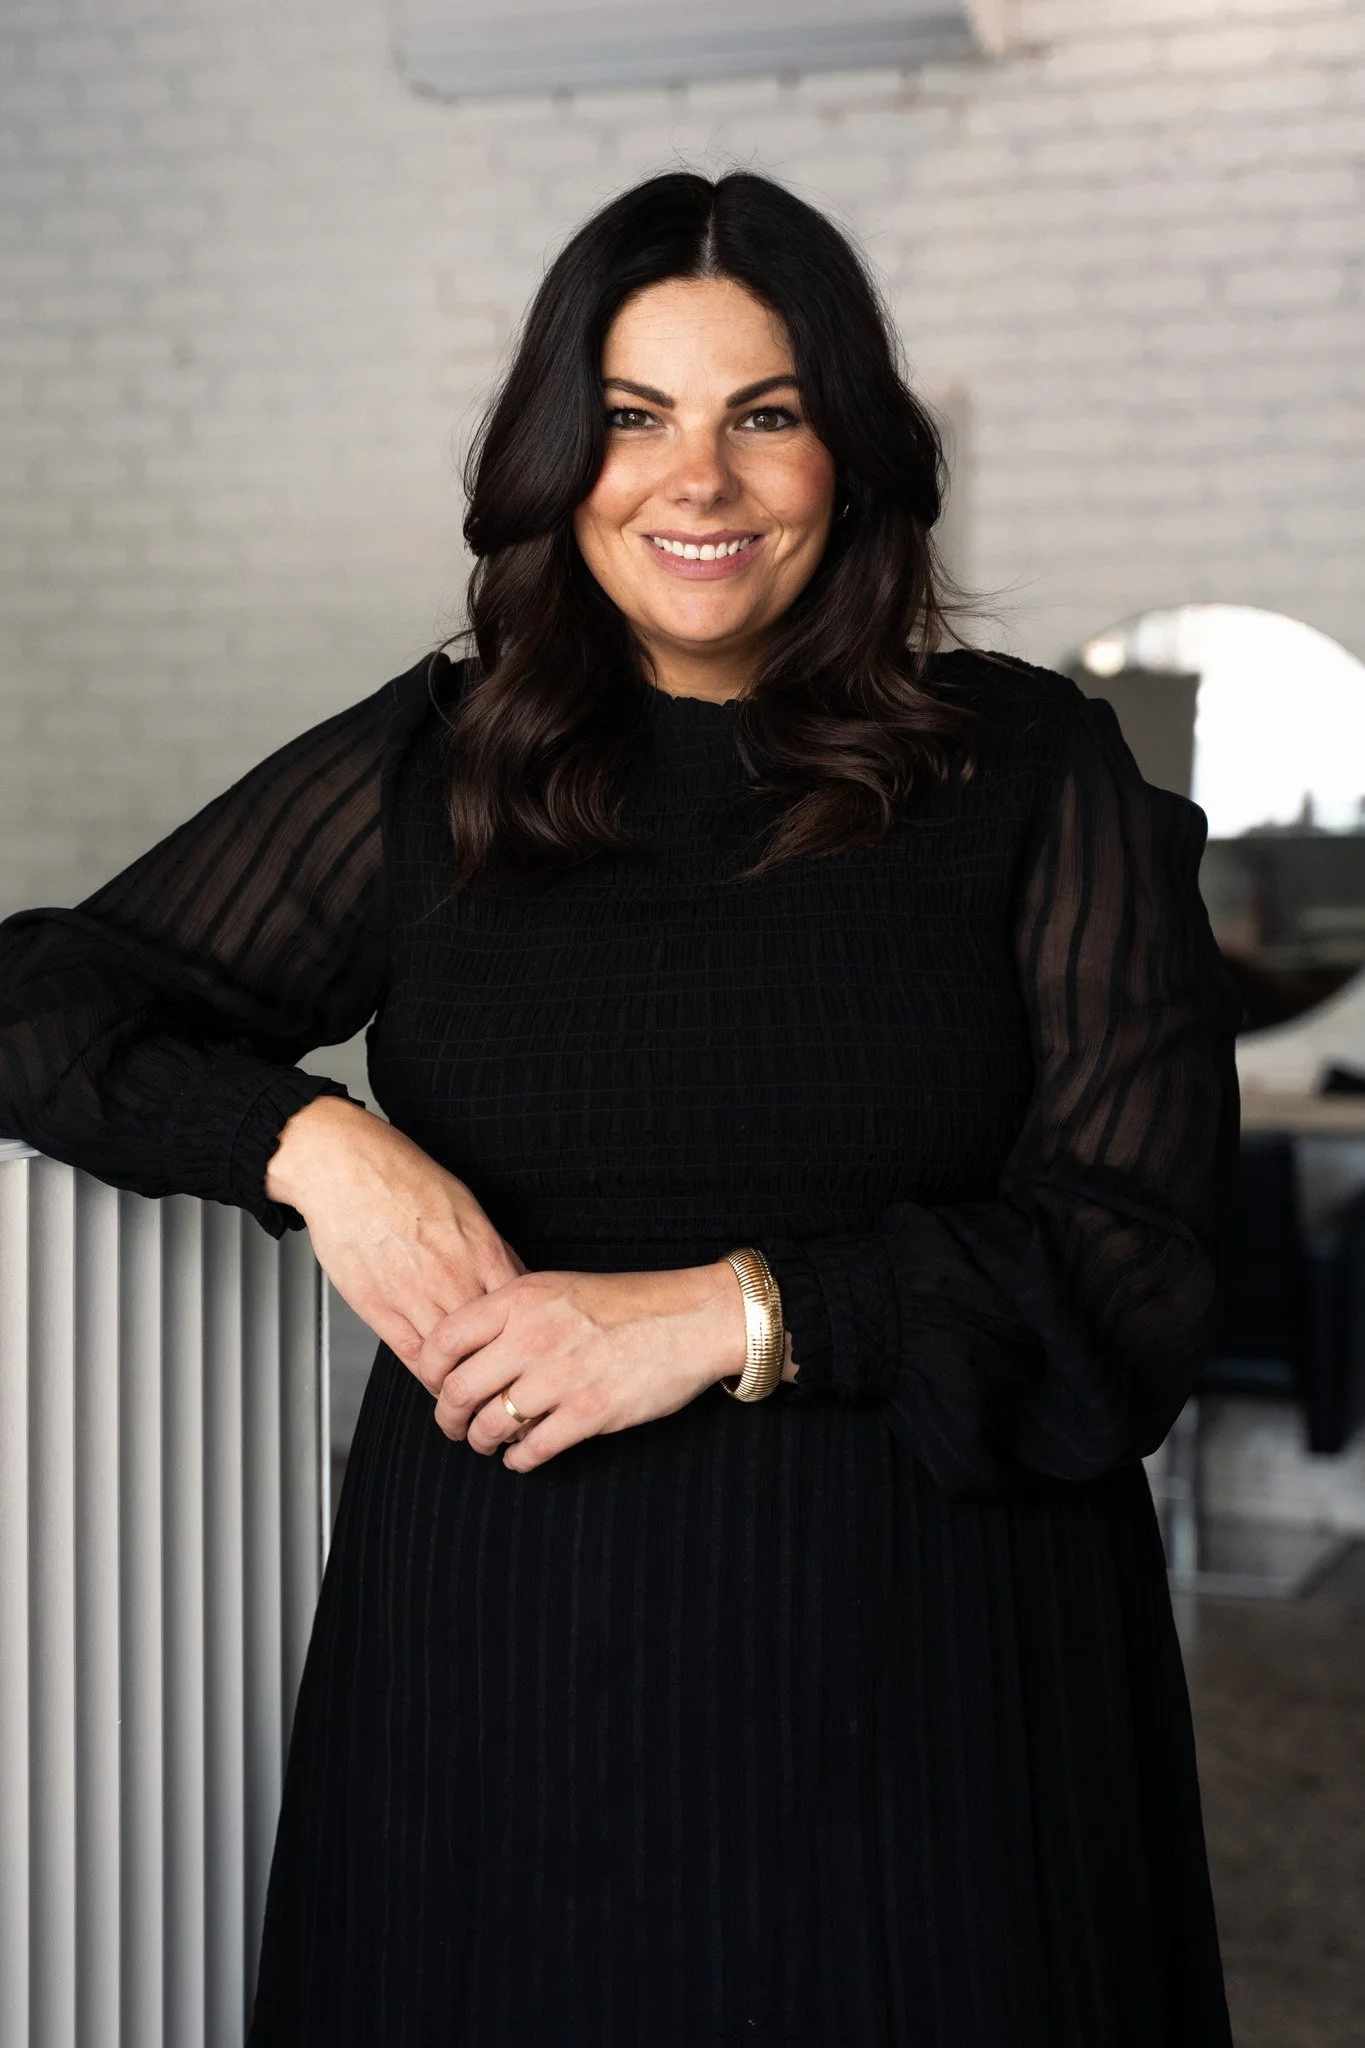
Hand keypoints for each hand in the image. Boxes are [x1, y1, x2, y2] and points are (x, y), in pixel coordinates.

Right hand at [264, 1096, 525, 1381]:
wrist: (346, 1168)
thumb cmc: (402, 1177)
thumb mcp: (465, 1205)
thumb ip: (489, 1247)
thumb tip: (509, 1276)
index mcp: (482, 1248)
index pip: (521, 1309)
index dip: (528, 1336)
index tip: (528, 1350)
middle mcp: (455, 1276)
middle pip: (493, 1341)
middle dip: (503, 1365)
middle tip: (509, 1381)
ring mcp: (417, 1295)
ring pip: (454, 1358)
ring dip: (466, 1377)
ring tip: (475, 1390)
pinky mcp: (380, 1309)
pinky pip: (414, 1356)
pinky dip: (429, 1373)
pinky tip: (437, 1377)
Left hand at [419, 1261, 752, 1471]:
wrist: (691, 1318)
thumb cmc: (626, 1303)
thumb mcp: (558, 1288)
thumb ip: (511, 1313)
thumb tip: (467, 1350)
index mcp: (520, 1299)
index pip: (443, 1340)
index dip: (428, 1371)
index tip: (434, 1385)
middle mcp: (532, 1336)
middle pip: (456, 1389)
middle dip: (447, 1417)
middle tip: (453, 1425)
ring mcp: (559, 1377)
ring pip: (489, 1424)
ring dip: (481, 1441)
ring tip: (486, 1442)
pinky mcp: (588, 1412)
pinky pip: (532, 1450)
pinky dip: (519, 1460)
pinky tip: (522, 1458)